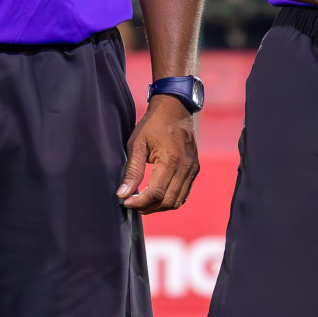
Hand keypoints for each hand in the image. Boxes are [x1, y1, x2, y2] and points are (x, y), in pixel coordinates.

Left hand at [116, 94, 199, 212]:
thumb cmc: (153, 124)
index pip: (156, 193)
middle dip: (148, 207)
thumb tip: (122, 194)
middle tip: (132, 204)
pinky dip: (169, 200)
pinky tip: (155, 196)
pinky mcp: (194, 170)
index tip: (125, 202)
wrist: (175, 109)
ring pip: (177, 201)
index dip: (140, 202)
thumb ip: (132, 171)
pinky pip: (183, 193)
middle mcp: (185, 167)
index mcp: (170, 159)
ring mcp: (192, 169)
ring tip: (142, 202)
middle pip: (168, 201)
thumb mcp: (137, 144)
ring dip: (159, 206)